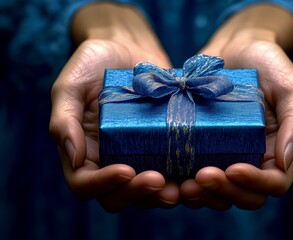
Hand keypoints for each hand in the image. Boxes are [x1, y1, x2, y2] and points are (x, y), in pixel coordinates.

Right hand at [49, 4, 178, 211]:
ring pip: (146, 191)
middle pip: (118, 195)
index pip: (85, 183)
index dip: (103, 184)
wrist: (127, 48)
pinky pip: (170, 171)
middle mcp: (109, 159)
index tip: (125, 170)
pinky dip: (181, 178)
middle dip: (137, 194)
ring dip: (161, 195)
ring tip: (180, 187)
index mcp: (84, 150)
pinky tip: (196, 172)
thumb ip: (63, 120)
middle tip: (158, 180)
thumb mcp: (70, 86)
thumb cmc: (93, 64)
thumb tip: (74, 157)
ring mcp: (137, 155)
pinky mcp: (161, 146)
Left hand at [180, 5, 292, 209]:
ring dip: (201, 195)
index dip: (255, 184)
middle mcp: (251, 159)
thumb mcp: (289, 87)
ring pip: (217, 192)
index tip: (233, 168)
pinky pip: (193, 175)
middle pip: (243, 195)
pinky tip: (168, 175)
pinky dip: (182, 182)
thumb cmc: (267, 64)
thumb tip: (285, 162)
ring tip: (182, 185)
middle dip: (223, 191)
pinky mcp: (202, 148)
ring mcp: (225, 155)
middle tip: (200, 177)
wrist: (234, 47)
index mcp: (276, 150)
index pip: (273, 183)